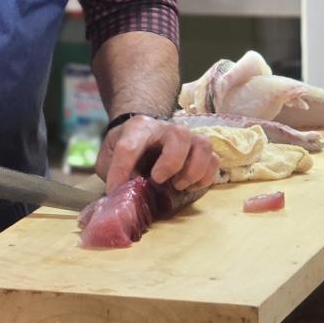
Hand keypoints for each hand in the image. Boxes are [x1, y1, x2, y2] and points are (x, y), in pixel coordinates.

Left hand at [97, 115, 219, 191]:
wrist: (145, 135)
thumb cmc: (127, 150)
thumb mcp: (108, 159)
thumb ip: (111, 171)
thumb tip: (119, 194)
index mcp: (138, 128)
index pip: (129, 146)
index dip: (120, 170)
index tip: (114, 190)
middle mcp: (166, 129)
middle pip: (179, 136)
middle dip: (171, 162)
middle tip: (158, 180)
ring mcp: (188, 138)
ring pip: (203, 145)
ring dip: (193, 170)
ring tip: (177, 186)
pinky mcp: (201, 151)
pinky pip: (215, 160)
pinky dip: (205, 177)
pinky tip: (189, 187)